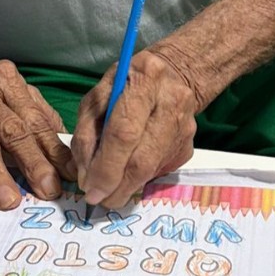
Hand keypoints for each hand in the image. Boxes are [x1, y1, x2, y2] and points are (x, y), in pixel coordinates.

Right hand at [0, 58, 74, 209]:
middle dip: (32, 163)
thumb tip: (64, 145)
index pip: (35, 120)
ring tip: (10, 199)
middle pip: (11, 132)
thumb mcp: (8, 86)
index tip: (70, 174)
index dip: (54, 149)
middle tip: (48, 189)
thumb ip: (37, 112)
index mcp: (6, 82)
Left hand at [70, 47, 203, 209]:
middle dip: (116, 185)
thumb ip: (86, 135)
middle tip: (98, 200)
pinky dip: (140, 178)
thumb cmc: (123, 86)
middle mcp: (171, 102)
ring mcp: (185, 126)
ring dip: (127, 187)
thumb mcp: (95, 99)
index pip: (123, 133)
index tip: (90, 189)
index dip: (106, 167)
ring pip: (152, 168)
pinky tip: (127, 177)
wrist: (172, 75)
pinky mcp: (189, 145)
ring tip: (108, 195)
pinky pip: (160, 169)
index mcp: (143, 80)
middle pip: (142, 157)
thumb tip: (85, 176)